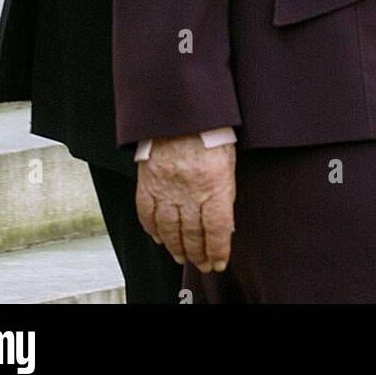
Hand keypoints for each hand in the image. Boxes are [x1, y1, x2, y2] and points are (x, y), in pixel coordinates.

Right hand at [135, 134, 235, 272]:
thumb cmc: (210, 132)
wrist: (182, 109)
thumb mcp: (228, 161)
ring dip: (176, 247)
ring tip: (182, 256)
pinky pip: (147, 213)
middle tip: (202, 264)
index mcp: (214, 184)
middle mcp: (189, 190)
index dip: (218, 250)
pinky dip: (152, 229)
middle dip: (199, 254)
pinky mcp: (148, 181)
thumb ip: (225, 193)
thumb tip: (224, 226)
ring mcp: (166, 187)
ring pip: (170, 229)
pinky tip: (159, 238)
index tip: (219, 262)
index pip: (217, 229)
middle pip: (193, 233)